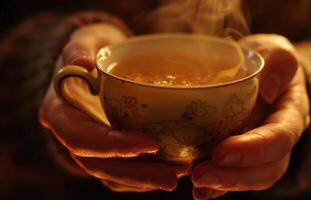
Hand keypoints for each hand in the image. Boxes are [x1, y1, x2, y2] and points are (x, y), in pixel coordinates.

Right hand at [39, 23, 190, 192]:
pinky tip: (171, 168)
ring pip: (113, 175)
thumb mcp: (86, 39)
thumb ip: (80, 47)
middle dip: (137, 175)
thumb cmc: (94, 49)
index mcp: (60, 112)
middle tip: (172, 178)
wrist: (98, 62)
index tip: (151, 144)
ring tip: (180, 173)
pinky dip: (145, 174)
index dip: (114, 146)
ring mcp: (90, 146)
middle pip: (100, 166)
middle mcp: (73, 136)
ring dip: (146, 179)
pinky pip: (123, 171)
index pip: (82, 138)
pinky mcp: (107, 149)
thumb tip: (81, 62)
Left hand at [191, 34, 309, 198]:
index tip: (222, 152)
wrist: (255, 72)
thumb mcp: (275, 50)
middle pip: (265, 168)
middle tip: (200, 175)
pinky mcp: (239, 153)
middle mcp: (276, 138)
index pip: (279, 138)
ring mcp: (257, 149)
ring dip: (222, 184)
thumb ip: (280, 61)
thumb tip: (268, 88)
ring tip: (195, 182)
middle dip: (234, 176)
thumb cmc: (265, 60)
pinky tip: (197, 189)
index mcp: (289, 114)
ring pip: (248, 177)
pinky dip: (215, 185)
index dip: (253, 149)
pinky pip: (231, 174)